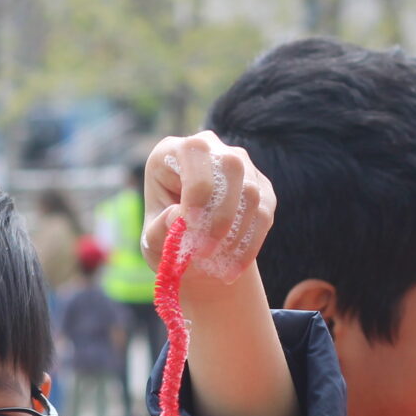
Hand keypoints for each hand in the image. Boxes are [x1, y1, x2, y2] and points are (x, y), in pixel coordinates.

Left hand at [142, 131, 275, 286]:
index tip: (191, 224)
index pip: (194, 152)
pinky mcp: (260, 187)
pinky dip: (250, 243)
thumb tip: (178, 215)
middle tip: (205, 251)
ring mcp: (239, 164)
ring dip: (236, 232)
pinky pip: (264, 213)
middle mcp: (209, 148)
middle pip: (230, 166)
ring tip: (217, 262)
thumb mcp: (152, 241)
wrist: (195, 253)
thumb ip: (158, 231)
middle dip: (221, 214)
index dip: (197, 187)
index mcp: (172, 152)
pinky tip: (234, 266)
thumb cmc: (165, 240)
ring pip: (251, 192)